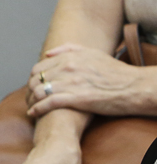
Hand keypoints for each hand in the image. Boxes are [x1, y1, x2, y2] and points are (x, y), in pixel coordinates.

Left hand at [27, 45, 145, 117]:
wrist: (134, 87)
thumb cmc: (116, 72)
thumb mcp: (92, 53)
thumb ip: (68, 50)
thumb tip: (47, 54)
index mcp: (69, 57)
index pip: (38, 68)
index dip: (32, 79)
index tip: (32, 86)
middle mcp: (67, 68)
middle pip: (36, 80)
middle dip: (29, 91)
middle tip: (29, 99)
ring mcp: (71, 83)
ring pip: (39, 91)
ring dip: (31, 101)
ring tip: (31, 107)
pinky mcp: (77, 98)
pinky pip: (49, 103)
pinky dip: (38, 109)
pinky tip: (34, 113)